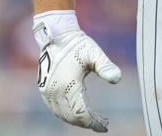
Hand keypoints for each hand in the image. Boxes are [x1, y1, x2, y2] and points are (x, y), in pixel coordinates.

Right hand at [34, 11, 122, 131]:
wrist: (56, 36)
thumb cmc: (78, 44)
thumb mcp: (94, 53)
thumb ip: (105, 66)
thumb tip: (117, 78)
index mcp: (68, 84)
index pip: (81, 113)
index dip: (93, 122)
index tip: (105, 126)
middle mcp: (55, 91)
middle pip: (72, 117)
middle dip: (88, 123)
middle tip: (102, 123)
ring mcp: (47, 91)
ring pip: (62, 115)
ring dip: (77, 120)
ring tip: (92, 119)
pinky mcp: (44, 89)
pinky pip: (55, 109)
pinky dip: (67, 114)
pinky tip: (78, 112)